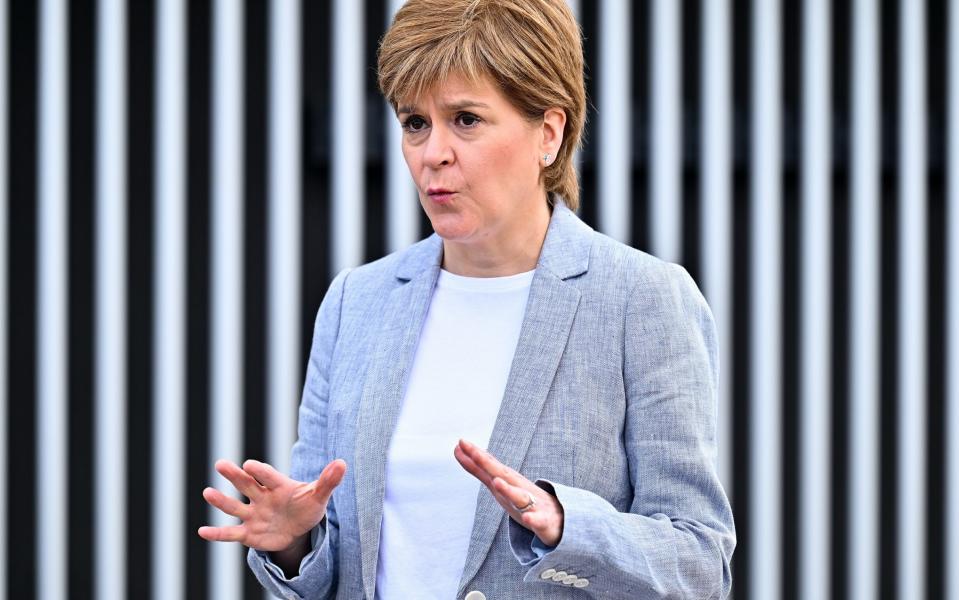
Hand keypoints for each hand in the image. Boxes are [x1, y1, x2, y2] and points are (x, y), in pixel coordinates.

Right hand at [198, 458, 346, 552]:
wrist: (299, 527)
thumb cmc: (307, 506)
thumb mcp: (318, 496)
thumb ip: (328, 481)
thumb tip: (342, 463)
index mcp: (278, 485)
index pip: (268, 475)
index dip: (260, 471)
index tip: (249, 465)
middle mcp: (262, 497)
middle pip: (246, 484)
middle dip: (234, 475)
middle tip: (220, 464)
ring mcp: (254, 515)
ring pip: (234, 507)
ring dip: (221, 501)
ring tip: (207, 492)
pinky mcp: (249, 534)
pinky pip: (231, 534)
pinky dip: (217, 534)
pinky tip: (202, 532)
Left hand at [454, 439, 563, 545]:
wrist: (561, 520)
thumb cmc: (526, 500)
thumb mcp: (500, 484)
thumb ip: (479, 469)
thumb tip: (458, 449)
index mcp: (510, 482)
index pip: (490, 466)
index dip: (476, 455)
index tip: (461, 442)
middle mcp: (520, 489)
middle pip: (503, 475)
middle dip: (488, 464)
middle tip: (473, 452)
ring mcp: (533, 504)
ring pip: (520, 497)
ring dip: (509, 490)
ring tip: (497, 482)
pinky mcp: (545, 523)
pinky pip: (538, 521)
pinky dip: (533, 519)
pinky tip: (526, 518)